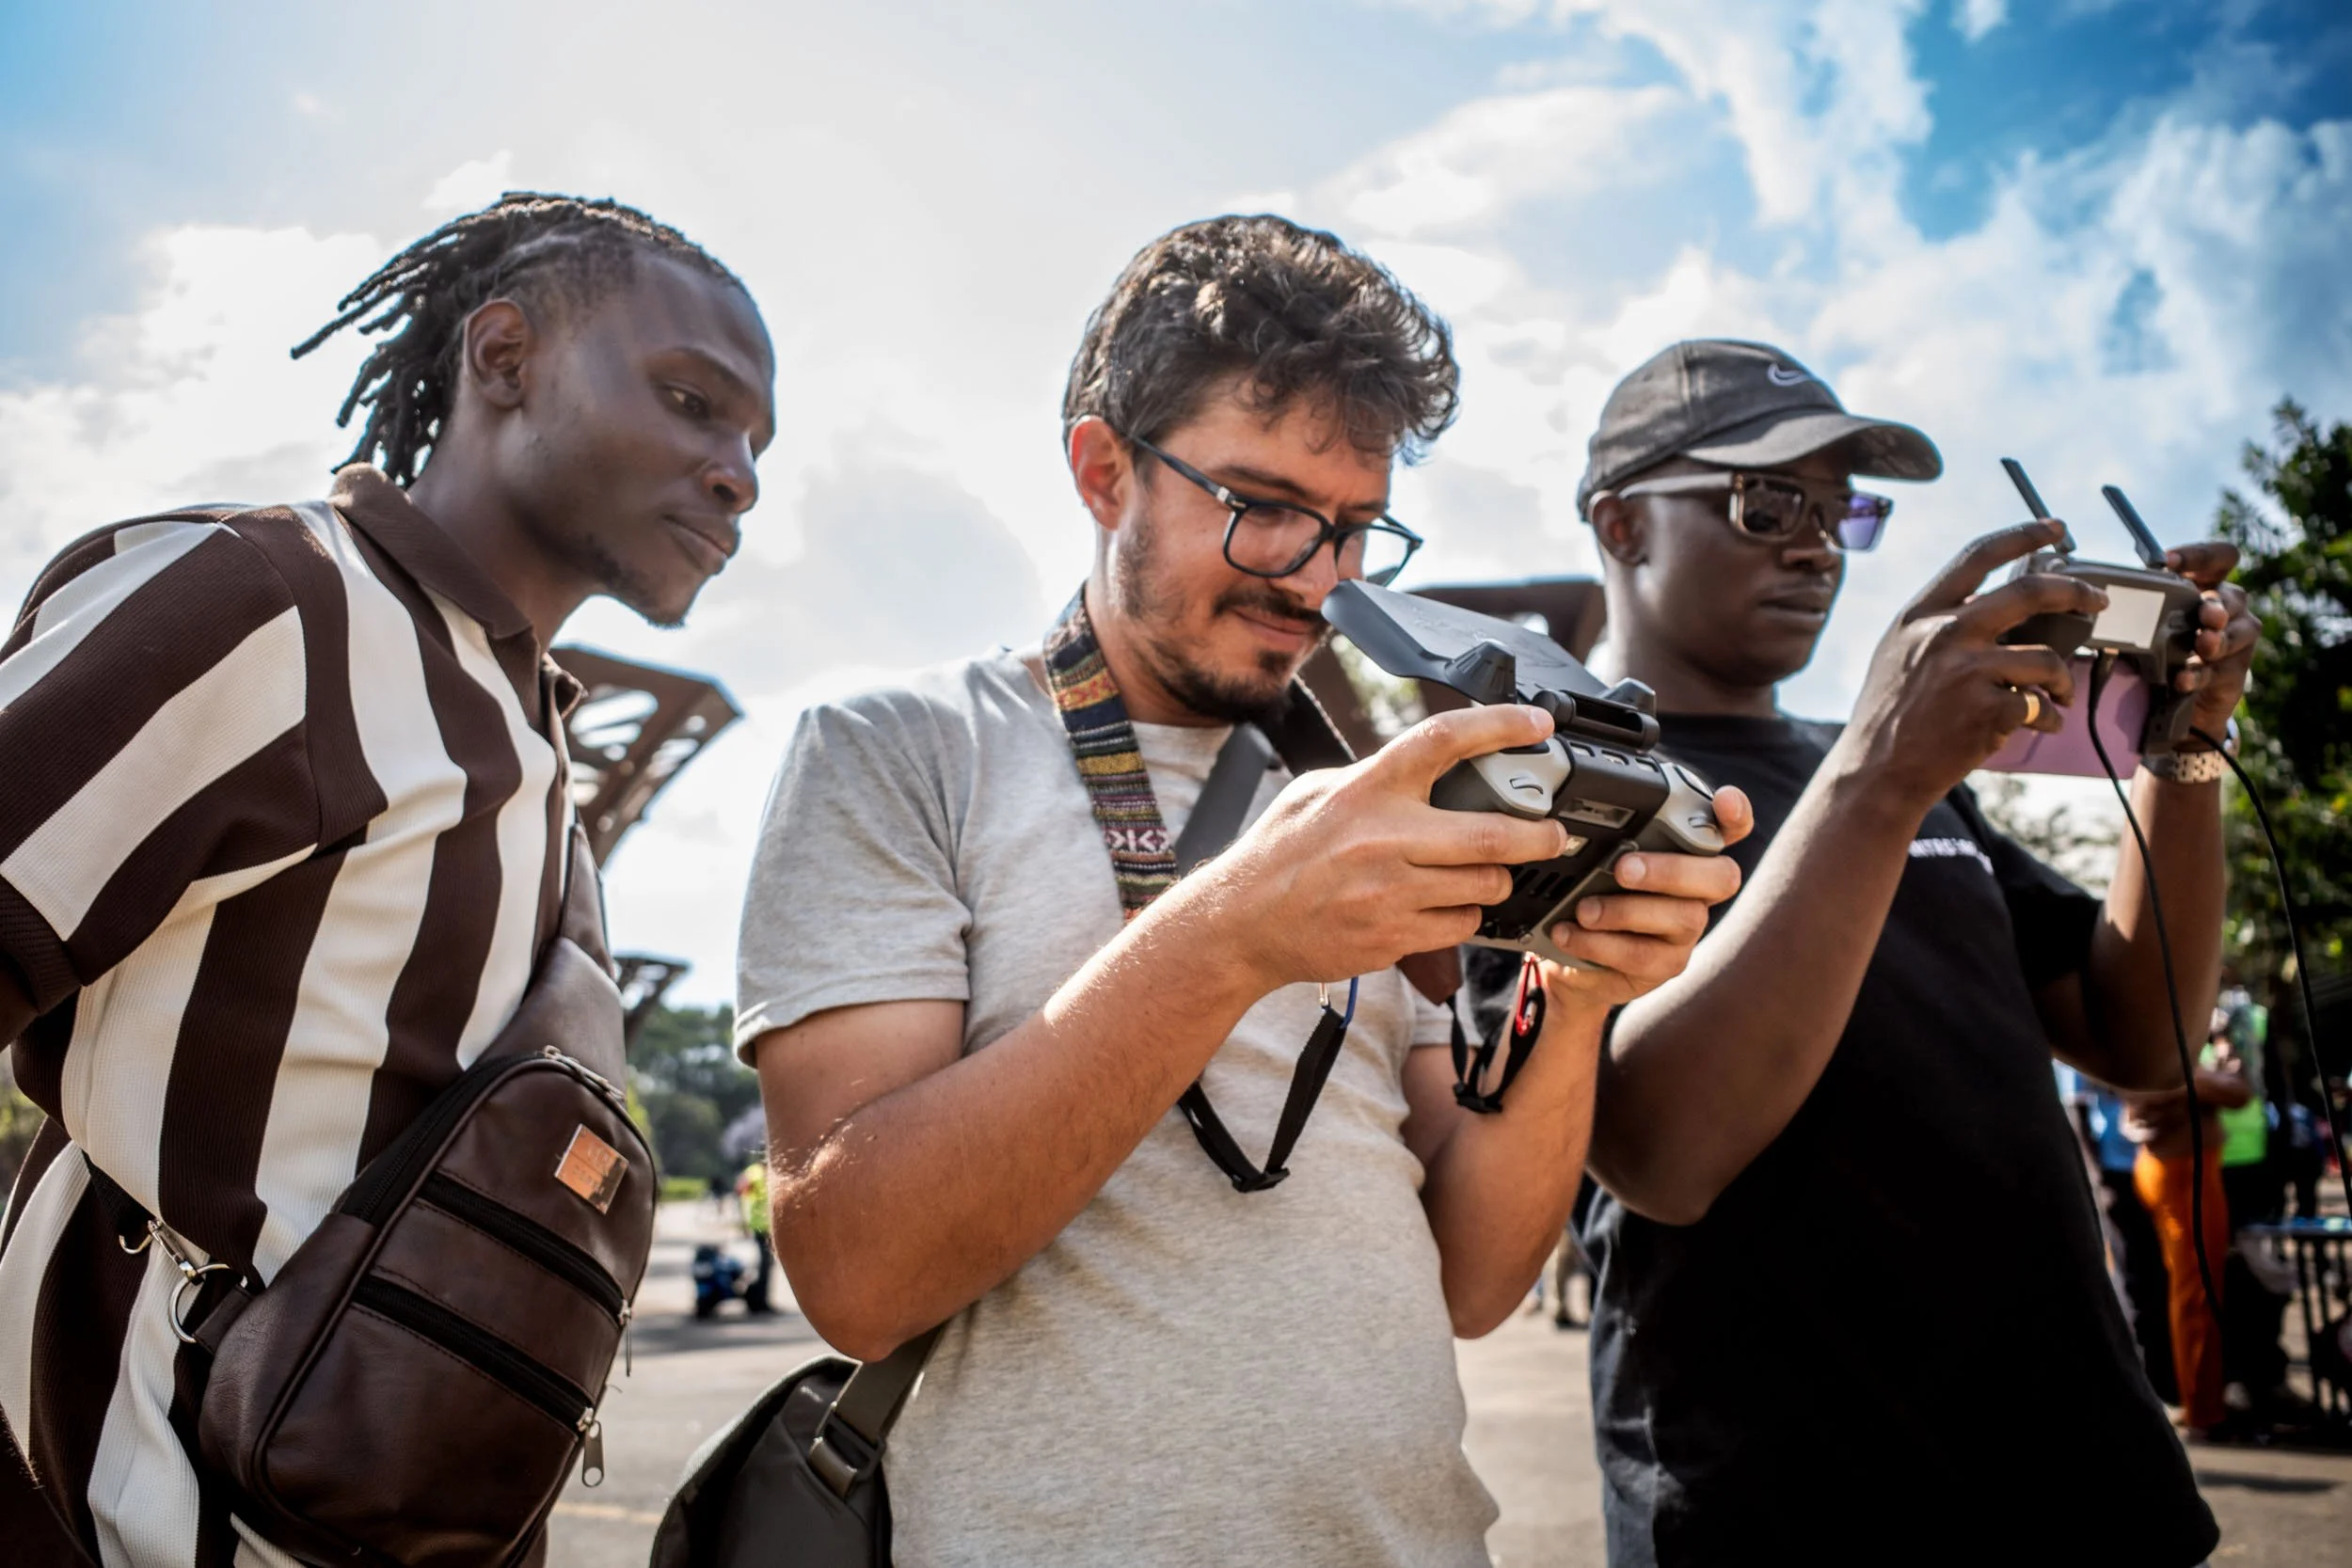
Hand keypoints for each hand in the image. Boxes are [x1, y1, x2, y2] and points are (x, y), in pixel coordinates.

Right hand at [1208, 704, 1573, 990]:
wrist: (1242, 922)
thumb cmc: (1281, 852)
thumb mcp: (1317, 792)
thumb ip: (1375, 778)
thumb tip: (1431, 764)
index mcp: (1368, 789)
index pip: (1444, 740)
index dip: (1500, 726)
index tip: (1538, 724)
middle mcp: (1385, 838)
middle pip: (1493, 834)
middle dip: (1539, 835)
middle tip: (1553, 833)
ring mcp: (1391, 893)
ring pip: (1484, 885)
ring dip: (1495, 879)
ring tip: (1482, 873)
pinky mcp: (1395, 937)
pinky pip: (1460, 925)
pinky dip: (1464, 915)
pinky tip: (1443, 906)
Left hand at [1538, 788, 1753, 1008]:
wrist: (1570, 960)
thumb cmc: (1589, 895)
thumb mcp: (1591, 861)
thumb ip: (1605, 838)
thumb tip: (1575, 816)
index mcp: (1686, 854)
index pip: (1727, 830)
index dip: (1735, 815)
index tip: (1724, 800)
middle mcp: (1698, 891)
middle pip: (1721, 877)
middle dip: (1673, 870)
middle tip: (1623, 868)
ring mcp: (1685, 930)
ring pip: (1682, 918)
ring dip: (1626, 910)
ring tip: (1584, 909)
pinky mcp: (1665, 964)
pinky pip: (1644, 956)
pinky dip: (1600, 943)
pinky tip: (1569, 933)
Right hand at [1842, 519, 2110, 810]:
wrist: (1877, 771)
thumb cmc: (1890, 715)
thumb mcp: (1899, 652)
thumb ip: (1940, 624)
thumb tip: (1998, 605)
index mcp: (1921, 613)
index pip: (1978, 555)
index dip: (2023, 534)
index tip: (2055, 527)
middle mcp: (1944, 633)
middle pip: (2030, 590)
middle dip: (2076, 591)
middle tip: (2098, 600)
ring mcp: (1966, 670)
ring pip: (2047, 657)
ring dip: (2064, 678)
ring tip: (2060, 694)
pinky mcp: (1987, 708)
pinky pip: (2041, 705)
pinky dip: (2049, 718)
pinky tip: (2040, 724)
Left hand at [2161, 541, 2259, 737]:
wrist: (2173, 696)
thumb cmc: (2160, 646)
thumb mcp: (2149, 623)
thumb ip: (2142, 606)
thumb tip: (2105, 595)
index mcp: (2209, 585)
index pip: (2220, 558)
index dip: (2200, 555)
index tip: (2169, 561)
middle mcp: (2230, 608)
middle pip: (2234, 596)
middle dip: (2217, 604)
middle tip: (2204, 613)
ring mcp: (2238, 640)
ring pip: (2240, 632)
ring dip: (2220, 638)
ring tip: (2204, 643)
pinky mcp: (2234, 673)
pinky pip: (2222, 671)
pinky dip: (2201, 674)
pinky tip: (2184, 679)